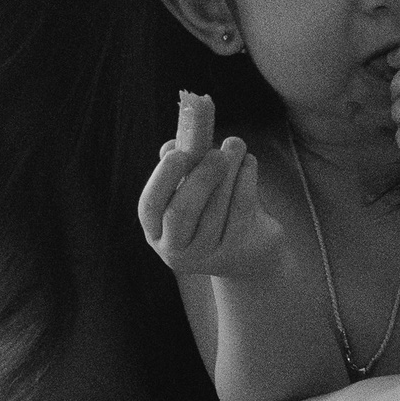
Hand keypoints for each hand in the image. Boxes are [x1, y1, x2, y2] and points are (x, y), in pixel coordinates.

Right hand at [138, 97, 283, 278]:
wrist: (249, 252)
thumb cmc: (213, 209)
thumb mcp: (192, 191)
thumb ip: (181, 169)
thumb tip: (171, 146)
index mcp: (158, 231)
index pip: (150, 206)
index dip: (163, 177)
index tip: (179, 153)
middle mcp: (177, 250)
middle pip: (182, 211)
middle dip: (200, 177)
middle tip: (217, 153)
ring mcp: (209, 256)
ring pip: (218, 206)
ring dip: (229, 168)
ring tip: (235, 144)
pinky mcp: (241, 251)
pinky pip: (242, 207)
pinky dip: (247, 178)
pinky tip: (249, 162)